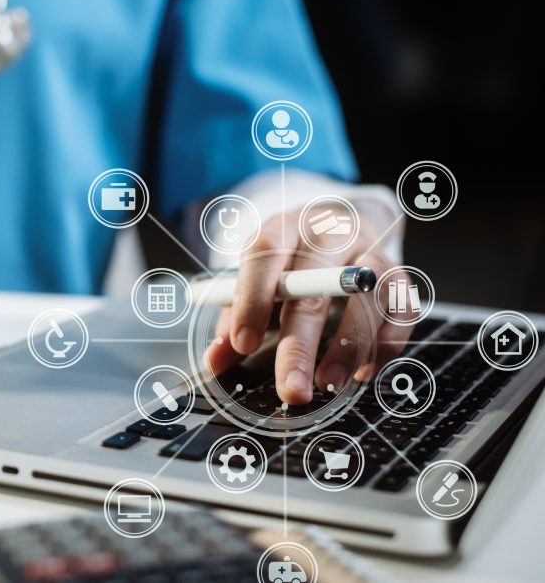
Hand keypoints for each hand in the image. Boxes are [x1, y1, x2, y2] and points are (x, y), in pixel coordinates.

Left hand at [204, 212, 409, 404]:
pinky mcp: (398, 273)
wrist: (336, 226)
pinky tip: (362, 371)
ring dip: (348, 348)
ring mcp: (368, 250)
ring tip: (326, 383)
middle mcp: (329, 233)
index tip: (242, 344)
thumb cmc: (287, 262)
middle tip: (291, 389)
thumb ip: (234, 318)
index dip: (252, 300)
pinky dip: (384, 344)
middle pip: (315, 286)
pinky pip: (402, 309)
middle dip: (300, 345)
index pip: (266, 255)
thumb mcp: (254, 280)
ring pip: (367, 296)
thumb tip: (215, 361)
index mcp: (283, 228)